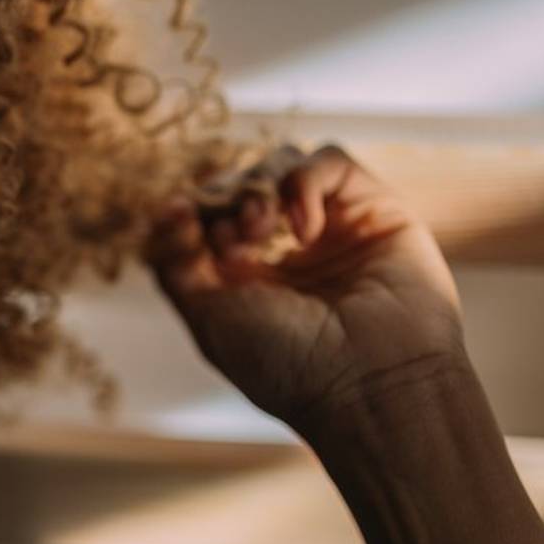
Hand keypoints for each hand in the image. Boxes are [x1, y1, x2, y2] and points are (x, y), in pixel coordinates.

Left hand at [140, 143, 472, 436]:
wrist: (368, 383)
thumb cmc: (286, 362)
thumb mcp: (207, 317)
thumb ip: (175, 264)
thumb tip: (169, 207)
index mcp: (245, 272)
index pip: (206, 210)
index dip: (191, 212)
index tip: (186, 232)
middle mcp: (287, 246)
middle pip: (240, 182)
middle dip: (225, 200)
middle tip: (235, 242)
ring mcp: (331, 225)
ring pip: (281, 163)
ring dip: (259, 187)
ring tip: (263, 231)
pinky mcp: (374, 208)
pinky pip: (328, 159)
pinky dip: (304, 182)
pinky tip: (305, 230)